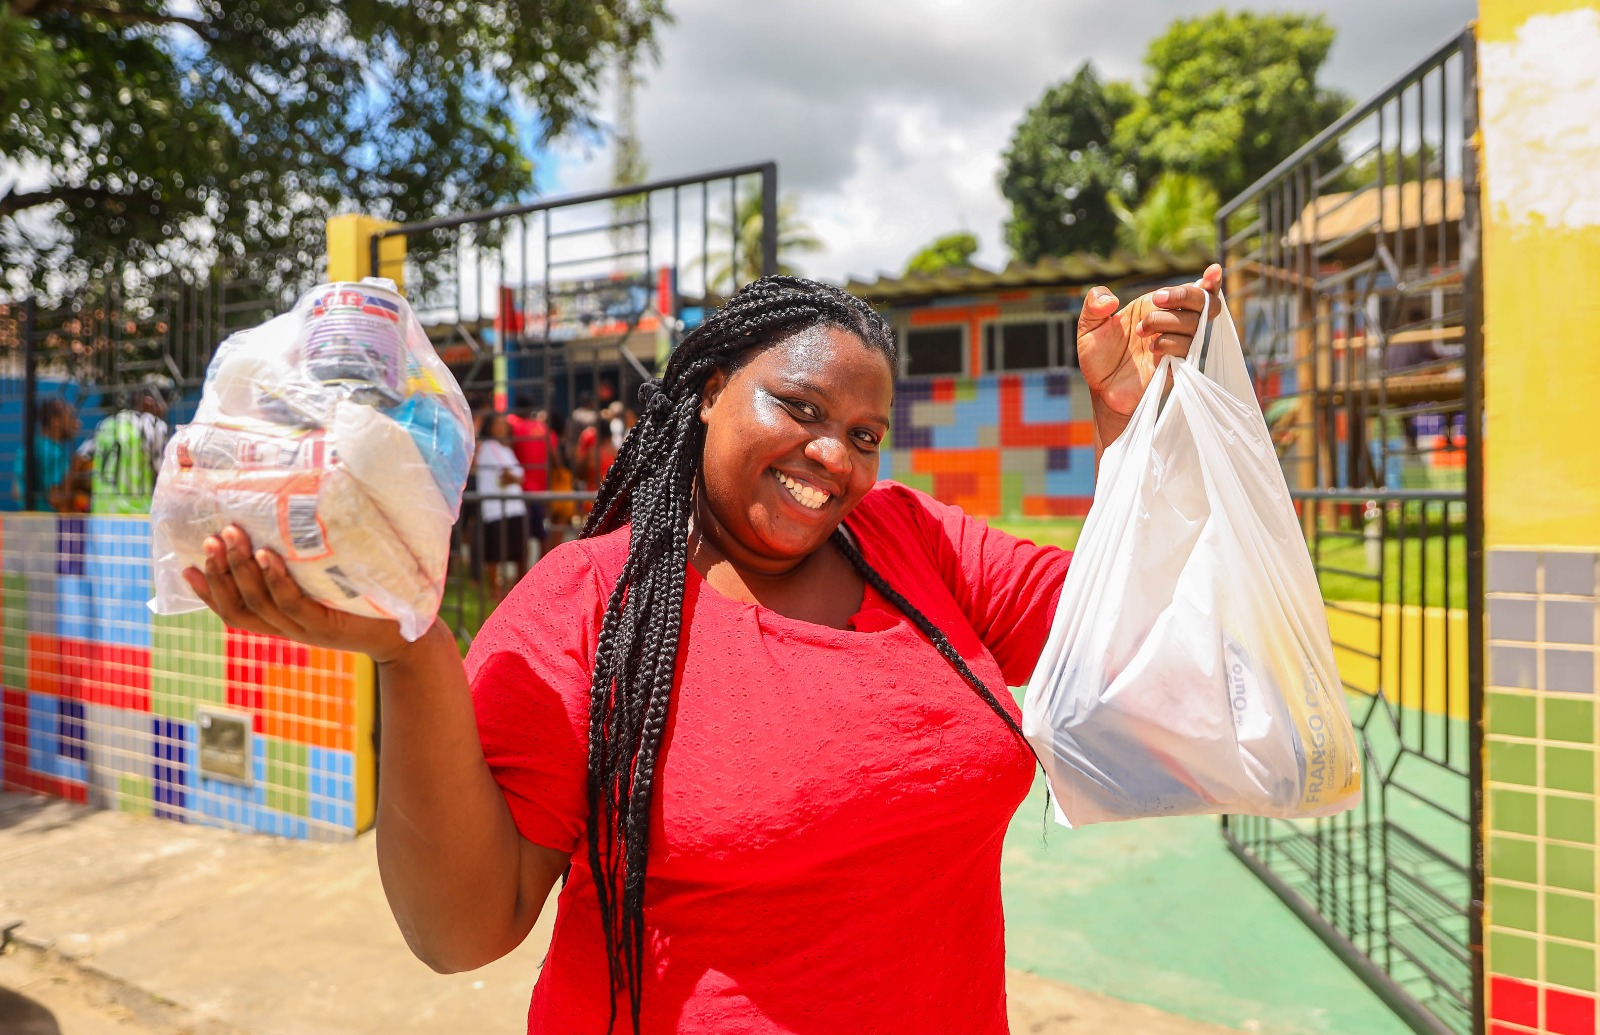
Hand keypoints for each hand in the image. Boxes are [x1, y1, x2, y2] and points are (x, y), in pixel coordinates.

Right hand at [182, 525, 413, 663]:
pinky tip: (267, 555)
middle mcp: (287, 627)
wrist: (404, 634)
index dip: (208, 592)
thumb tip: (292, 510)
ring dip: (241, 569)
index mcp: (281, 620)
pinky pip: (292, 602)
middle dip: (219, 571)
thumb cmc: (366, 600)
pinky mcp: (327, 625)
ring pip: (260, 602)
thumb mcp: (328, 580)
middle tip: (210, 538)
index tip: (185, 567)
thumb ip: (305, 560)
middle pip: (238, 605)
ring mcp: (305, 628)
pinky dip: (276, 579)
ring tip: (231, 536)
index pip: (232, 611)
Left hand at [1076, 263, 1222, 447]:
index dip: (1210, 281)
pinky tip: (1151, 349)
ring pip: (1195, 324)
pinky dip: (1170, 343)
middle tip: (1156, 300)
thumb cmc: (1098, 357)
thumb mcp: (1088, 326)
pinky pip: (1186, 349)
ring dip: (1167, 321)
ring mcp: (1176, 345)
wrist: (1100, 390)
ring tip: (1140, 332)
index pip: (1193, 291)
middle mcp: (1171, 324)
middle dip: (1184, 296)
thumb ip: (1094, 304)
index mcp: (1156, 307)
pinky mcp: (1176, 366)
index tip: (1213, 271)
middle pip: (1203, 303)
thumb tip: (1110, 300)